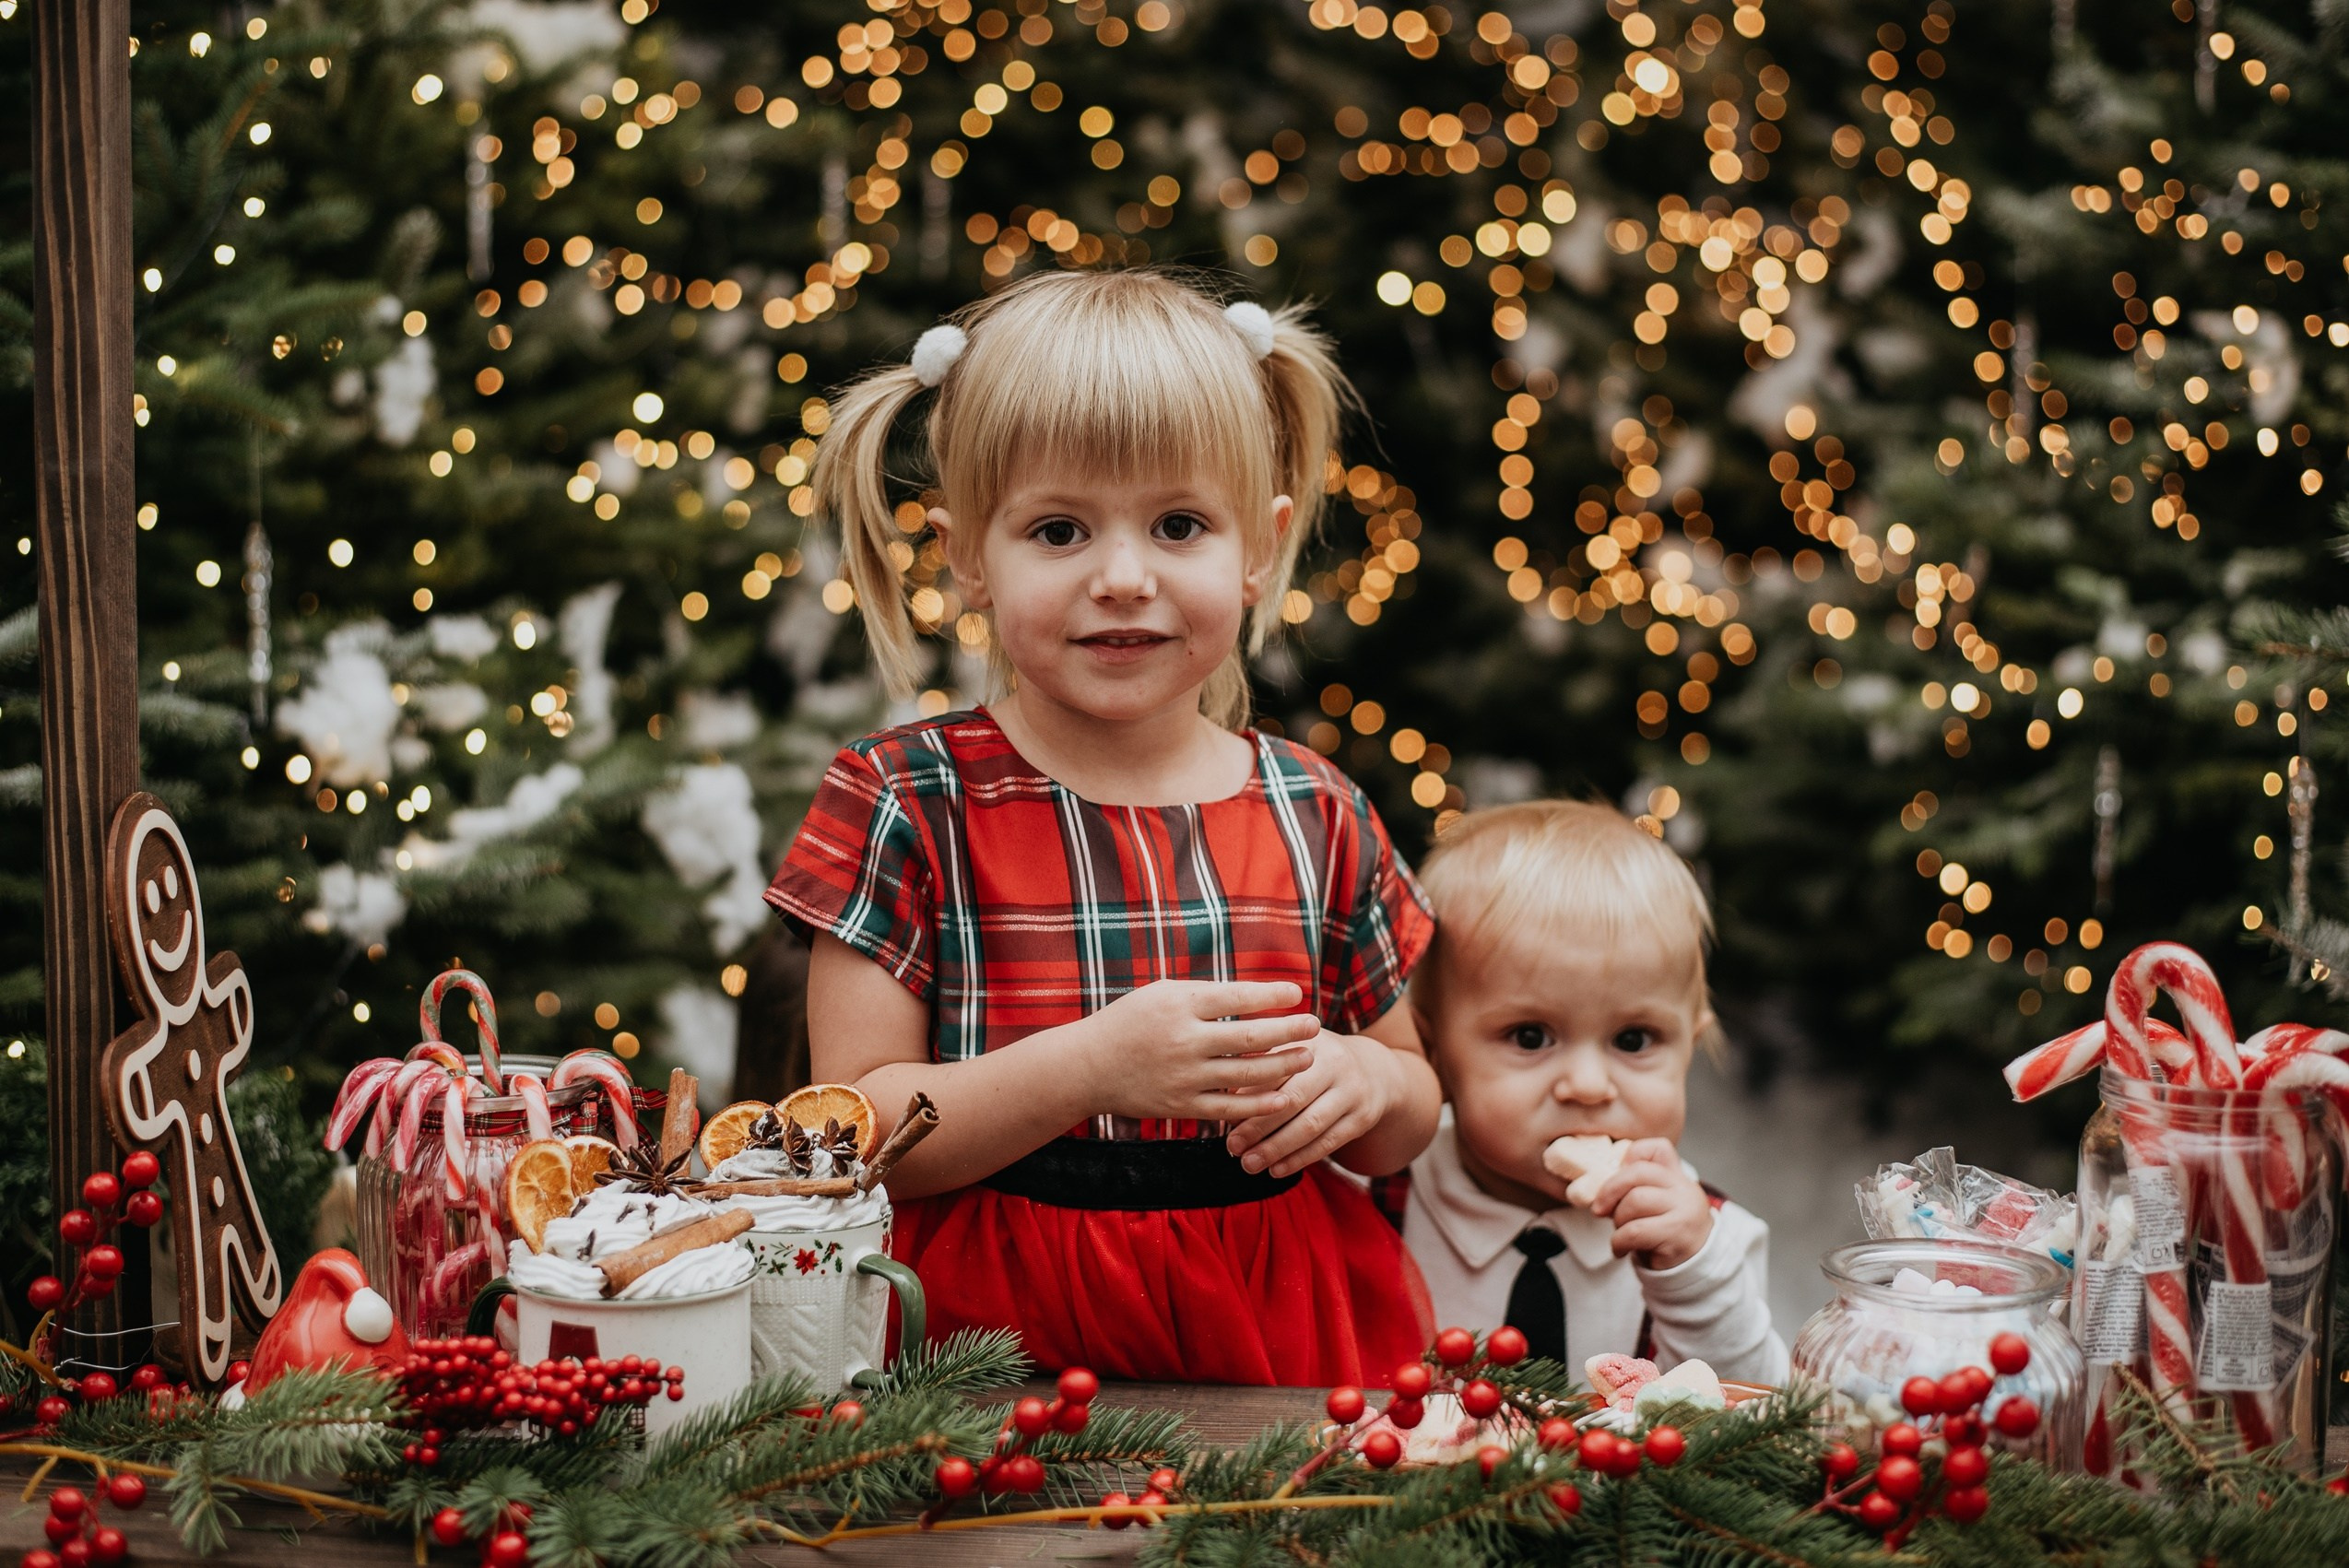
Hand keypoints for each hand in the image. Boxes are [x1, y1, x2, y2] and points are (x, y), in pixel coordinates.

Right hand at [1075, 979, 1319, 1124]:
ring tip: (1308, 1057)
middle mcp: (1184, 1040)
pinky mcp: (1181, 1105)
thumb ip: (1206, 995)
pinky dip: (1260, 1103)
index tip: (1297, 994)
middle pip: (1251, 1037)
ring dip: (1284, 1066)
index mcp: (1179, 1004)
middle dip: (1289, 1031)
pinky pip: (1230, 1107)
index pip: (1237, 997)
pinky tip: (1285, 1095)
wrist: (1087, 1067)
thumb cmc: (1130, 1022)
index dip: (1272, 995)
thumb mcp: (1162, 994)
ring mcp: (1184, 1076)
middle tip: (1315, 1026)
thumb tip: (1257, 994)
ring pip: (1248, 1074)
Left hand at [1223, 1032, 1399, 1179]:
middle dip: (1259, 1126)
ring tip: (1249, 1164)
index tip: (1223, 1111)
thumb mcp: (1294, 1050)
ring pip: (1311, 1125)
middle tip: (1232, 1146)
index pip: (1277, 1068)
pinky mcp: (1362, 1118)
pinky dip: (1300, 1159)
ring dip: (1277, 1149)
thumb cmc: (1316, 1062)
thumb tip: (1228, 1095)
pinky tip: (1276, 1170)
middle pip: (1294, 1099)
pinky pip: (1328, 1143)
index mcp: (1312, 1041)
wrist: (1374, 1070)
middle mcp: (1337, 1063)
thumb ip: (1263, 1064)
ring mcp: (1353, 1091)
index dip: (1249, 1092)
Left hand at [1588, 1138, 1713, 1270]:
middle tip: (1599, 1209)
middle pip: (1638, 1173)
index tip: (1616, 1175)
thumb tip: (1597, 1188)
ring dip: (1617, 1220)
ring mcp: (1684, 1210)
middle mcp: (1684, 1189)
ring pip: (1635, 1201)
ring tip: (1621, 1233)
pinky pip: (1635, 1231)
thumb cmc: (1664, 1232)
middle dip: (1610, 1190)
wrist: (1692, 1266)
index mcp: (1677, 1177)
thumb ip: (1635, 1189)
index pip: (1658, 1148)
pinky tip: (1621, 1249)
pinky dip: (1619, 1241)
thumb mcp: (1654, 1204)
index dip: (1631, 1156)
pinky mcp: (1677, 1234)